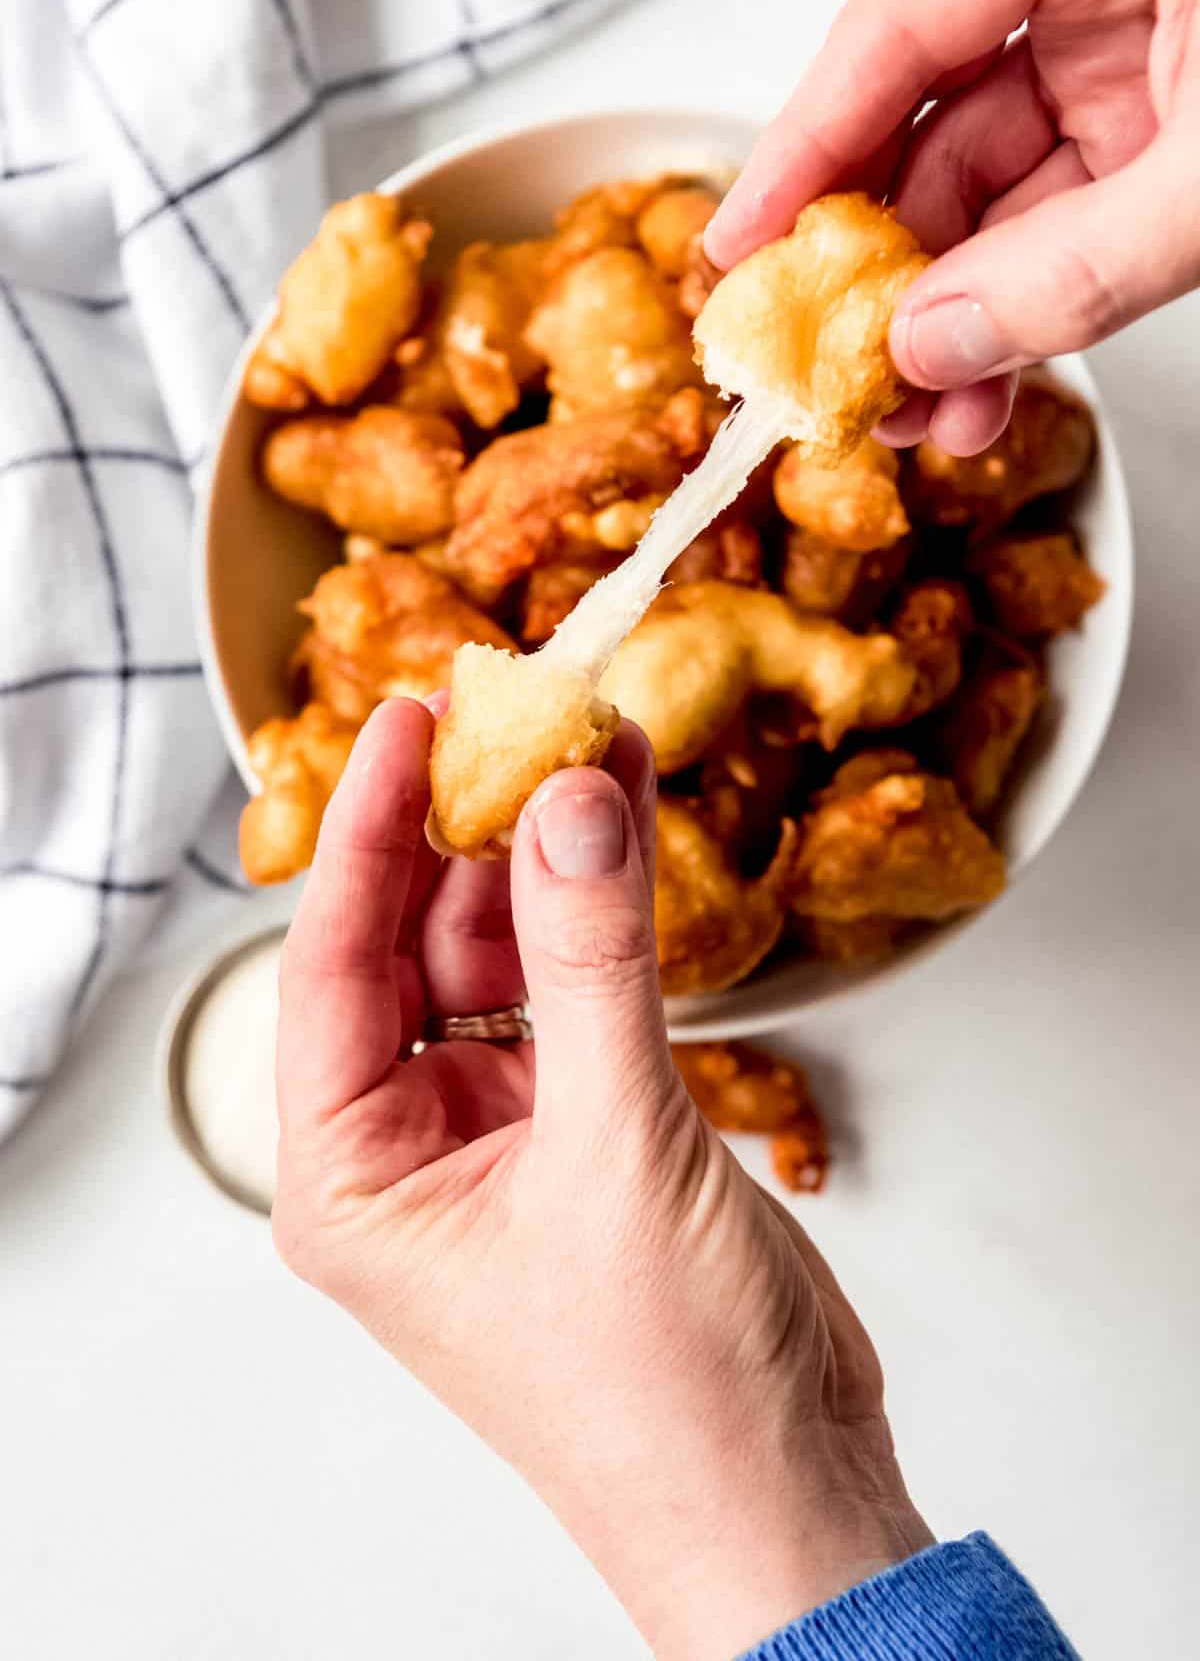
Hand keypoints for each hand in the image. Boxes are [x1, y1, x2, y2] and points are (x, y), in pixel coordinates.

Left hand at [273, 699, 930, 1660]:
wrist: (784, 1498)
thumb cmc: (666, 1391)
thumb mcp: (616, 1147)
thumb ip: (592, 959)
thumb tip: (570, 800)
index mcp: (353, 1181)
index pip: (330, 961)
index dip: (365, 827)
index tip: (408, 718)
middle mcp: (410, 1151)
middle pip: (415, 942)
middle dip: (471, 829)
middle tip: (525, 715)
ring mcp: (499, 1138)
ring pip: (500, 956)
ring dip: (548, 859)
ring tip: (599, 750)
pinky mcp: (585, 1130)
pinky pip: (575, 990)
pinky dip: (603, 914)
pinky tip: (631, 835)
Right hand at [706, 0, 1199, 455]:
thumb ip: (1075, 265)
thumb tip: (932, 344)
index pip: (904, 23)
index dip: (805, 144)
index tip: (741, 247)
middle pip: (932, 119)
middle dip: (878, 260)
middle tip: (822, 361)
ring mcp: (1142, 57)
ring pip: (994, 193)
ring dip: (946, 312)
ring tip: (913, 415)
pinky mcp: (1174, 133)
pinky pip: (1062, 227)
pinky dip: (1022, 312)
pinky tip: (985, 385)